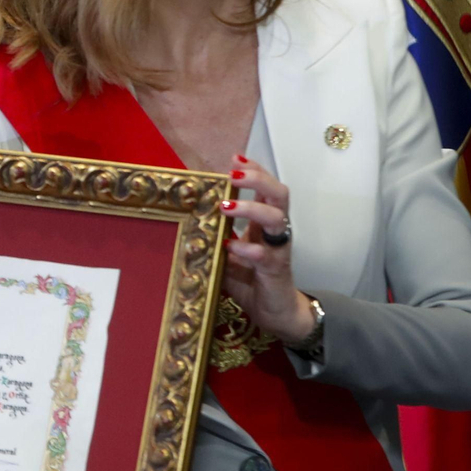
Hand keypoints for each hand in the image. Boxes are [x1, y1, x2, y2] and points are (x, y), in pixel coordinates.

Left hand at [220, 155, 315, 344]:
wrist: (278, 314)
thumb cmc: (253, 282)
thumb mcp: (230, 256)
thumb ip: (219, 237)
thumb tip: (191, 220)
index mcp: (265, 224)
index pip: (266, 188)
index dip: (255, 170)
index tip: (234, 156)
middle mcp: (276, 232)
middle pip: (279, 194)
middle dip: (258, 179)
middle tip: (233, 174)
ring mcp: (278, 250)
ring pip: (277, 219)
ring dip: (251, 208)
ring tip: (226, 205)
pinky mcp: (276, 271)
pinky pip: (266, 256)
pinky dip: (248, 249)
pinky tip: (231, 246)